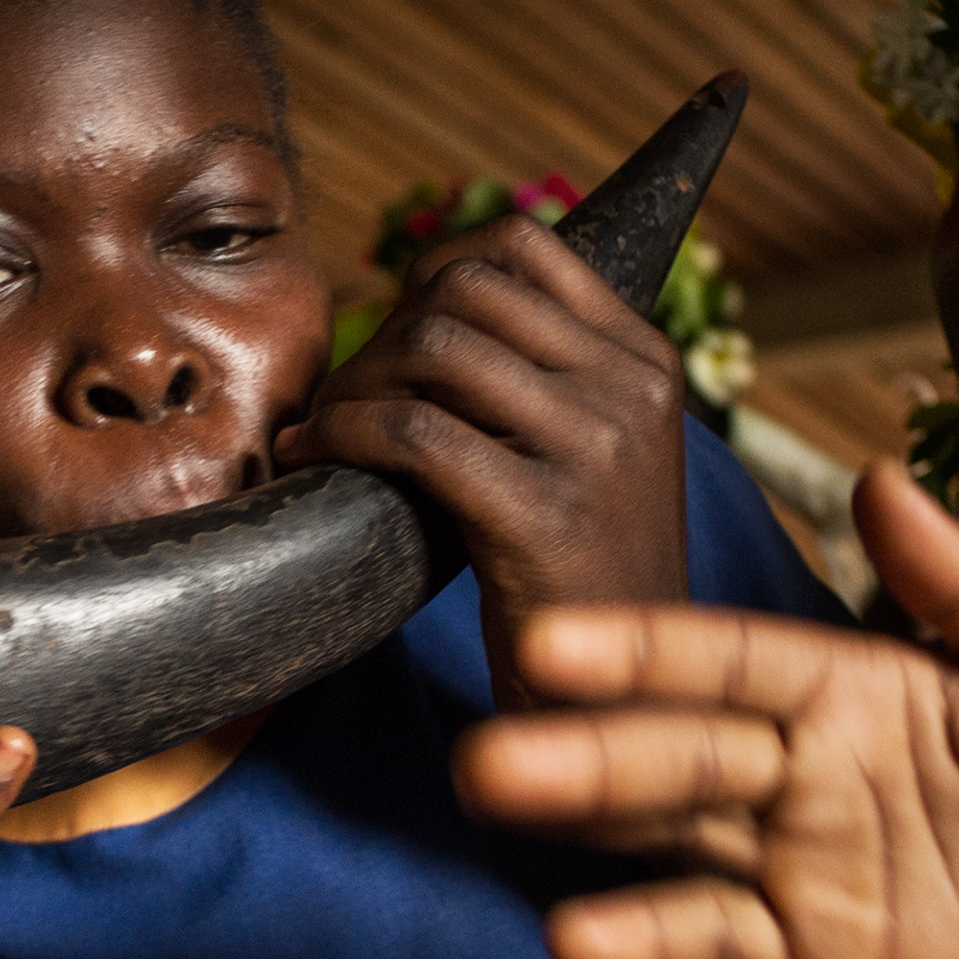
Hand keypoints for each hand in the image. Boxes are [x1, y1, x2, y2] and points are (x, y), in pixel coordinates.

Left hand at [283, 214, 689, 706]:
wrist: (628, 712)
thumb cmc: (579, 585)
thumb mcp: (590, 459)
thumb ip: (540, 381)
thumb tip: (425, 304)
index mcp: (645, 361)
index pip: (523, 245)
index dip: (432, 271)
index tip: (392, 330)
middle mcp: (632, 389)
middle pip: (466, 289)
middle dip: (384, 329)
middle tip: (347, 393)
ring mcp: (598, 448)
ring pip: (435, 348)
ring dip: (353, 382)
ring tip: (325, 430)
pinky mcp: (545, 513)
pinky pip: (413, 430)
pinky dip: (341, 432)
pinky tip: (313, 459)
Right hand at [452, 461, 958, 958]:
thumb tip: (881, 479)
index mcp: (860, 678)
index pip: (729, 656)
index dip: (642, 650)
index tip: (552, 639)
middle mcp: (808, 759)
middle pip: (679, 746)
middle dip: (584, 745)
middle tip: (489, 753)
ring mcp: (803, 856)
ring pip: (674, 831)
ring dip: (585, 820)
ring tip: (498, 807)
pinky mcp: (819, 948)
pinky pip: (721, 939)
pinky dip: (649, 940)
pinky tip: (577, 938)